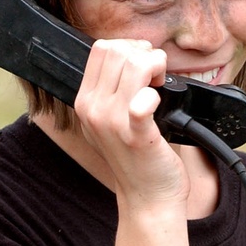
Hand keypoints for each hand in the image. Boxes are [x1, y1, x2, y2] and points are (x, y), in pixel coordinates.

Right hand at [74, 39, 188, 206]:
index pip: (101, 49)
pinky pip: (142, 101)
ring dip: (155, 66)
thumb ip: (114, 90)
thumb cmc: (138, 158)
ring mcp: (112, 123)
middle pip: (116, 51)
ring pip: (133, 64)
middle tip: (156, 74)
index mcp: (85, 102)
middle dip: (144, 53)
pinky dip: (155, 94)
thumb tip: (136, 57)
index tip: (145, 66)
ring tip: (160, 84)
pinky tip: (159, 102)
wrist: (148, 197)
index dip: (129, 48)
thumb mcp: (112, 120)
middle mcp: (93, 110)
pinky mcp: (137, 136)